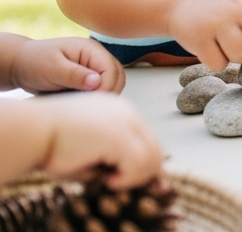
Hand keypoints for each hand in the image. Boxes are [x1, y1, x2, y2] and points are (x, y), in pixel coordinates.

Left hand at [9, 37, 124, 93]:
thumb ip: (75, 74)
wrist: (21, 64)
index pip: (111, 70)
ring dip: (101, 95)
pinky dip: (95, 97)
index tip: (90, 101)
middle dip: (107, 92)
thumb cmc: (33, 62)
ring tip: (82, 102)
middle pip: (118, 77)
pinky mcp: (90, 77)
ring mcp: (94, 67)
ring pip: (113, 84)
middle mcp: (97, 57)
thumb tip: (97, 82)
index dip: (106, 87)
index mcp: (91, 49)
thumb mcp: (52, 68)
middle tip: (87, 105)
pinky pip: (102, 89)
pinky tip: (80, 100)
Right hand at [32, 93, 163, 188]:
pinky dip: (128, 178)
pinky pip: (139, 164)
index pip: (147, 138)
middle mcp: (127, 112)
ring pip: (152, 157)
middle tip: (126, 185)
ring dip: (135, 177)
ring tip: (111, 181)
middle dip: (147, 172)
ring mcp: (125, 122)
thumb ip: (112, 158)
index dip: (148, 162)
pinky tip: (109, 180)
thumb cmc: (51, 142)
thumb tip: (129, 177)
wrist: (32, 131)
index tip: (146, 181)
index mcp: (119, 111)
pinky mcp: (118, 136)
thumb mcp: (89, 149)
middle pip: (154, 147)